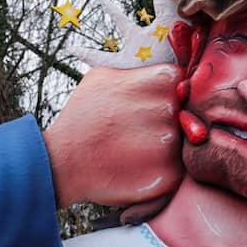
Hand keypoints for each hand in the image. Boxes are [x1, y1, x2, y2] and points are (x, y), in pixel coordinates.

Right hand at [43, 64, 183, 208]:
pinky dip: (160, 169)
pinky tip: (136, 166)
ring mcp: (171, 143)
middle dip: (164, 121)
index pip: (182, 83)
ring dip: (162, 146)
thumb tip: (163, 74)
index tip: (147, 106)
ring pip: (181, 141)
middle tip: (137, 130)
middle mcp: (169, 109)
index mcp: (161, 79)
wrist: (62, 162)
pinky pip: (176, 168)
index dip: (164, 95)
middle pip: (184, 112)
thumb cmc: (82, 116)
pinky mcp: (169, 174)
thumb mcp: (103, 76)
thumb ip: (138, 72)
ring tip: (133, 148)